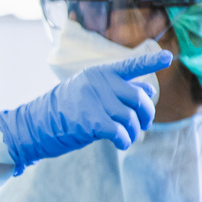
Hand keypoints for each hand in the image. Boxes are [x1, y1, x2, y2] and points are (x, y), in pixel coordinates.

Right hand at [0, 50, 170, 171]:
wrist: (34, 126)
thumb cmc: (63, 112)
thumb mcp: (88, 94)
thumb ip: (116, 91)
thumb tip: (147, 94)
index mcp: (98, 73)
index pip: (130, 65)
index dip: (150, 62)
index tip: (167, 57)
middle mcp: (97, 83)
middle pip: (138, 97)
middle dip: (146, 114)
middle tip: (143, 125)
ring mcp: (94, 101)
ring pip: (130, 117)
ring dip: (133, 132)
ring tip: (128, 138)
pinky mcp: (91, 121)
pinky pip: (119, 132)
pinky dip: (124, 141)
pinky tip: (120, 144)